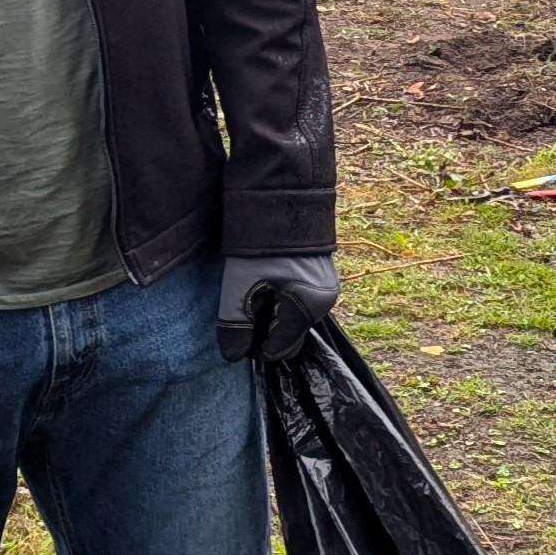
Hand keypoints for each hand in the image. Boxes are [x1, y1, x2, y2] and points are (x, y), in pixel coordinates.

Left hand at [217, 253, 338, 363]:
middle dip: (261, 330)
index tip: (235, 332)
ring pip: (291, 319)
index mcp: (308, 306)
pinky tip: (260, 285)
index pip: (281, 348)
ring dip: (267, 314)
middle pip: (288, 335)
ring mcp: (323, 289)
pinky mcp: (317, 277)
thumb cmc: (259, 241)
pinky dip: (276, 301)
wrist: (280, 198)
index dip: (254, 346)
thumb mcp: (239, 283)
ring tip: (249, 292)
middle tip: (240, 310)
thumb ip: (235, 321)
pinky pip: (296, 303)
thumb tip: (231, 356)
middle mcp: (324, 302)